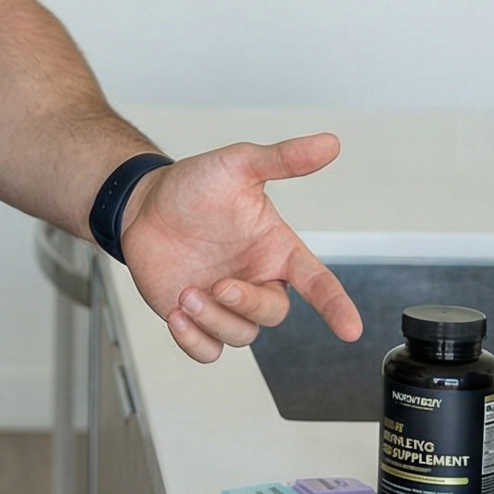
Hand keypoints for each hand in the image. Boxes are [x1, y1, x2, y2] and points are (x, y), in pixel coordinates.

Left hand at [119, 135, 361, 363]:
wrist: (142, 205)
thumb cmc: (193, 185)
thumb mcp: (239, 164)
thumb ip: (284, 158)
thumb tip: (329, 143)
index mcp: (275, 249)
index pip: (317, 282)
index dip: (336, 305)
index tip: (350, 328)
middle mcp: (255, 279)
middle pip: (273, 313)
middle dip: (247, 304)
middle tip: (218, 285)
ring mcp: (225, 302)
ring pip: (241, 336)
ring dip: (214, 320)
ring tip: (185, 295)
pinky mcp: (196, 318)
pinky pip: (207, 350)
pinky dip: (194, 341)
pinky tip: (177, 316)